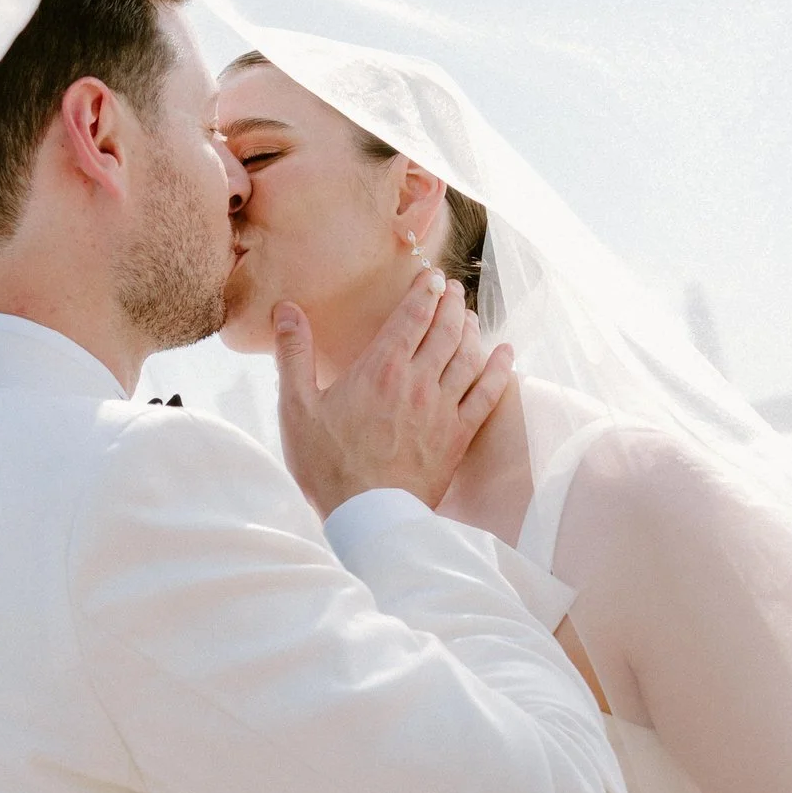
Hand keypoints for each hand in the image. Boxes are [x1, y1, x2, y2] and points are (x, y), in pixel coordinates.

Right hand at [275, 272, 514, 514]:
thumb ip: (294, 355)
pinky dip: (499, 370)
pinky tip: (505, 354)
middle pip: (444, 330)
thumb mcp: (296, 408)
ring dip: (471, 329)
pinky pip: (487, 395)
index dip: (423, 292)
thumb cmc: (327, 465)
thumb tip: (286, 310)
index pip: (411, 317)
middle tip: (451, 288)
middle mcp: (417, 382)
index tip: (430, 276)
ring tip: (469, 314)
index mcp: (379, 369)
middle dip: (449, 303)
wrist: (367, 516)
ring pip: (467, 356)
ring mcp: (442, 409)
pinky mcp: (458, 436)